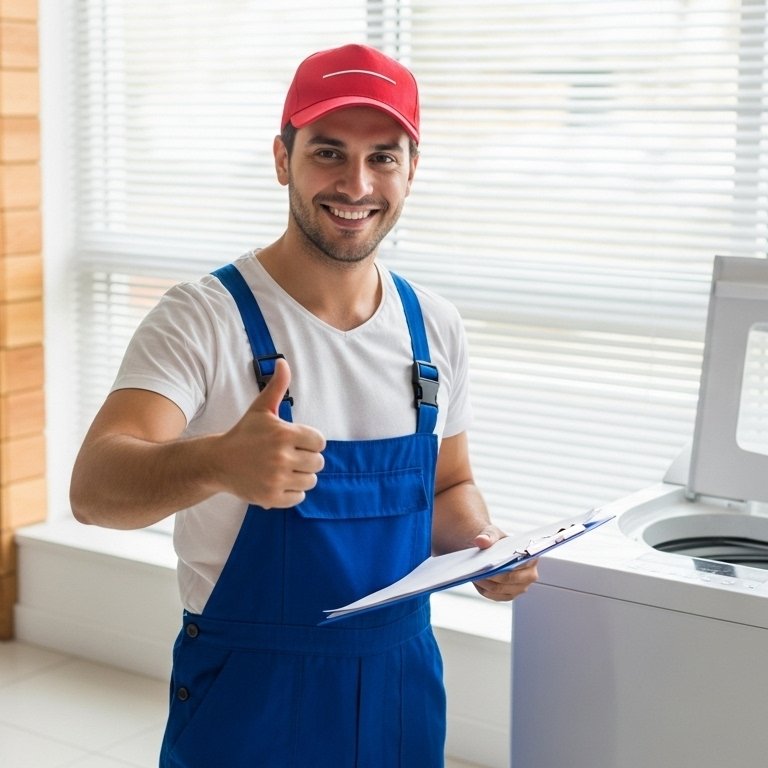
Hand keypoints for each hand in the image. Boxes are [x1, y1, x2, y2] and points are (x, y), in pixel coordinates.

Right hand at [215, 358, 325, 507]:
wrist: (218, 462)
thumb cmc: (244, 434)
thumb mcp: (261, 409)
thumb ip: (277, 387)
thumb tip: (283, 362)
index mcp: (284, 434)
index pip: (320, 442)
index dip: (310, 441)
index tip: (296, 442)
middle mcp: (282, 457)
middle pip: (318, 462)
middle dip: (307, 459)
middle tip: (290, 457)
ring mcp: (277, 479)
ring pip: (310, 480)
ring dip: (301, 476)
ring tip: (285, 470)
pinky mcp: (272, 497)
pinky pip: (299, 497)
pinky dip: (292, 492)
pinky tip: (279, 482)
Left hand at [471, 524, 538, 601]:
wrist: (491, 549)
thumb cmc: (497, 541)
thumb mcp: (492, 533)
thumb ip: (488, 536)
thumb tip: (481, 541)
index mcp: (531, 558)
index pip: (521, 564)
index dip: (505, 565)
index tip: (490, 564)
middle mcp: (530, 575)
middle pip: (511, 579)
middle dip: (494, 576)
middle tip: (479, 571)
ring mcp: (521, 587)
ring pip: (502, 590)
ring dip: (487, 585)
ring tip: (475, 576)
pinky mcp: (510, 595)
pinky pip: (497, 597)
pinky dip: (485, 591)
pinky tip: (477, 582)